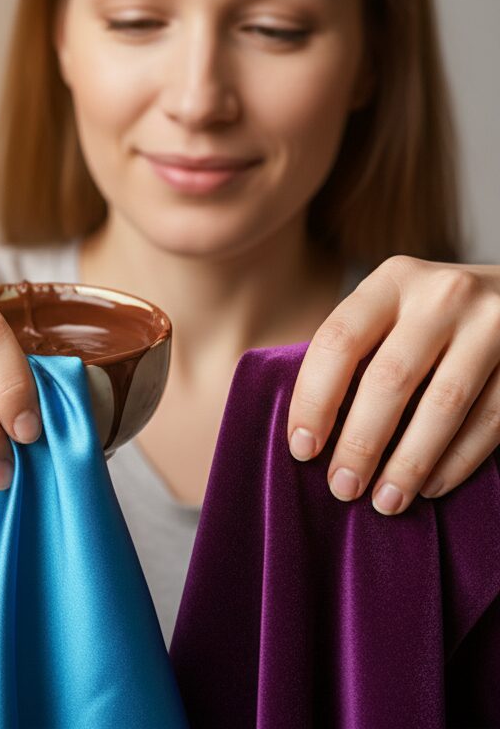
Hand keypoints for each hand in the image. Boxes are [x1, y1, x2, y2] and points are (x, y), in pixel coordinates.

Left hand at [289, 256, 499, 513]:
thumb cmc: (433, 317)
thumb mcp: (392, 312)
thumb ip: (355, 351)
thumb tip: (305, 431)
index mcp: (392, 280)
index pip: (338, 342)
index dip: (314, 401)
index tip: (302, 450)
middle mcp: (443, 294)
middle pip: (389, 379)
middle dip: (361, 443)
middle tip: (342, 489)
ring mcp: (492, 323)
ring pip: (444, 405)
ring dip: (409, 462)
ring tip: (385, 501)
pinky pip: (491, 419)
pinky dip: (458, 460)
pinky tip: (430, 487)